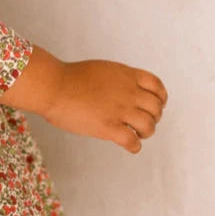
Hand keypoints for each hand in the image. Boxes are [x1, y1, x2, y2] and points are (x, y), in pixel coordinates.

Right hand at [44, 59, 167, 152]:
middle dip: (153, 117)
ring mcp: (120, 110)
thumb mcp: (102, 70)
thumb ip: (117, 79)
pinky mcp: (109, 128)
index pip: (157, 86)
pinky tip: (129, 145)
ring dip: (145, 132)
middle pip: (156, 108)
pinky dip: (135, 146)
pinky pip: (133, 142)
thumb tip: (122, 90)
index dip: (160, 98)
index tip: (155, 105)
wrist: (54, 86)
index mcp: (127, 75)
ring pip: (149, 126)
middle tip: (143, 122)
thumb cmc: (69, 77)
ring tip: (136, 133)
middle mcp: (128, 92)